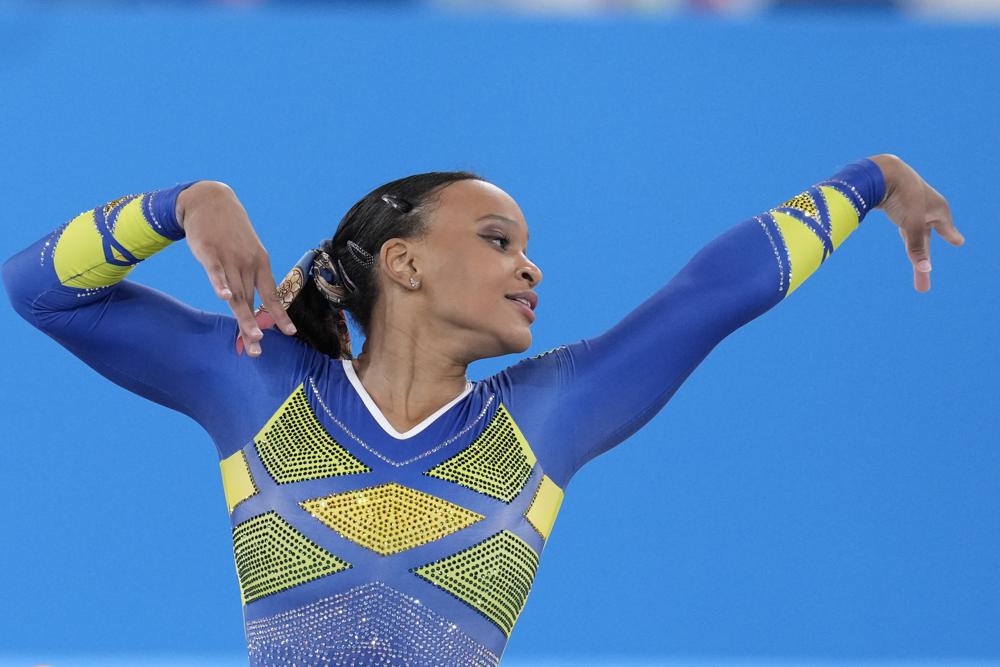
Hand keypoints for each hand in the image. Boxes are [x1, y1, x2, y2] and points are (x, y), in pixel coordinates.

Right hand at [176, 181, 296, 355]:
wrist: (210, 200)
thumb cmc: (229, 232)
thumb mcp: (246, 251)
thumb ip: (246, 277)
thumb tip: (246, 302)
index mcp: (260, 263)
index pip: (271, 294)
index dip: (279, 314)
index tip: (290, 333)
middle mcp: (247, 263)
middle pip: (251, 301)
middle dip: (255, 326)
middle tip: (258, 350)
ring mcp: (229, 257)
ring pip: (237, 293)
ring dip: (243, 316)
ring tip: (250, 338)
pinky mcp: (209, 251)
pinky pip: (216, 271)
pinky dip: (221, 284)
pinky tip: (225, 298)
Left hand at [868, 154, 964, 291]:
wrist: (882, 172)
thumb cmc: (903, 197)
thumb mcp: (912, 225)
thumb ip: (917, 247)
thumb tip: (925, 269)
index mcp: (938, 209)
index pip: (946, 229)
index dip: (951, 236)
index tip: (958, 242)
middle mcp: (927, 206)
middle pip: (926, 236)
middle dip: (923, 254)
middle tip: (924, 270)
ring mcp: (912, 203)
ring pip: (913, 228)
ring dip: (912, 241)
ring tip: (914, 251)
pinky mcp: (895, 201)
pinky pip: (902, 218)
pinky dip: (903, 226)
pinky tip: (900, 224)